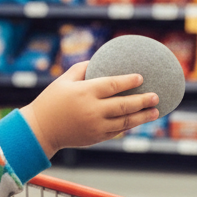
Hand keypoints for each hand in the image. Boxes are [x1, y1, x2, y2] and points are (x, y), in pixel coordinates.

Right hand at [20, 61, 159, 157]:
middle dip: (143, 101)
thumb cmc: (52, 100)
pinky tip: (137, 120)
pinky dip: (129, 126)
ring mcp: (95, 126)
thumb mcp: (64, 80)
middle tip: (156, 96)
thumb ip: (83, 68)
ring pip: (125, 122)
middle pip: (124, 105)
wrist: (40, 129)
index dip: (129, 81)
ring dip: (142, 117)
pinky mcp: (96, 138)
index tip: (141, 78)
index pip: (113, 85)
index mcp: (85, 92)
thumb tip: (101, 59)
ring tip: (155, 112)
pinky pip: (117, 131)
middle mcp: (92, 110)